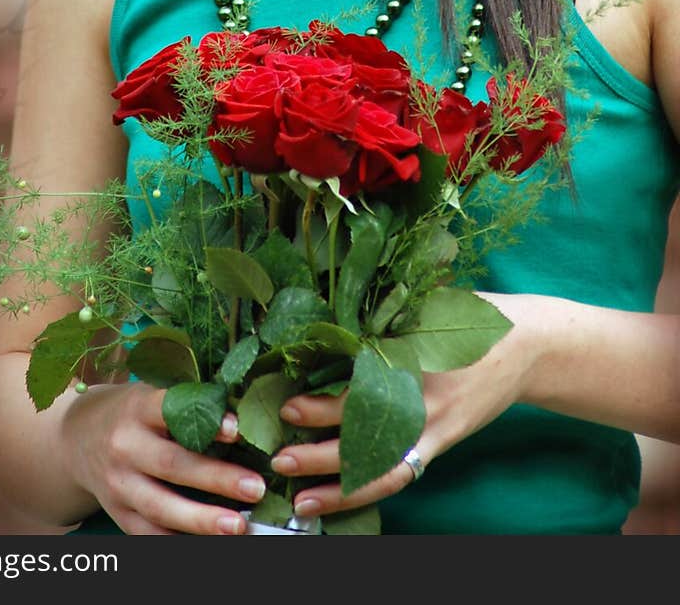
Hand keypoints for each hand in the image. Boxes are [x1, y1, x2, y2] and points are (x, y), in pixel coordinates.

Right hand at [60, 380, 265, 534]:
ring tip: (237, 525)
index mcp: (138, 408)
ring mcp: (118, 483)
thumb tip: (244, 413)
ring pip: (159, 506)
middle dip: (215, 478)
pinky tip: (206, 540)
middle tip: (254, 487)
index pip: (170, 411)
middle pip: (171, 464)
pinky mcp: (117, 512)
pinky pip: (147, 533)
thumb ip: (188, 402)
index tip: (237, 430)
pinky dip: (177, 539)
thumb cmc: (132, 413)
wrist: (79, 437)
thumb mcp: (152, 393)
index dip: (204, 421)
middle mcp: (124, 446)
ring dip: (200, 519)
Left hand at [271, 292, 541, 520]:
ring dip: (338, 485)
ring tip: (300, 496)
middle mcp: (419, 395)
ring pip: (380, 466)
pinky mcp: (442, 440)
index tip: (287, 404)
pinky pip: (402, 473)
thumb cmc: (466, 315)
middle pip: (362, 433)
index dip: (322, 403)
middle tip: (279, 454)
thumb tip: (324, 317)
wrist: (524, 343)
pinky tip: (339, 498)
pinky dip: (368, 489)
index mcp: (409, 356)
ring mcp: (433, 424)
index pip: (357, 387)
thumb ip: (379, 316)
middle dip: (318, 450)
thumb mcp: (422, 305)